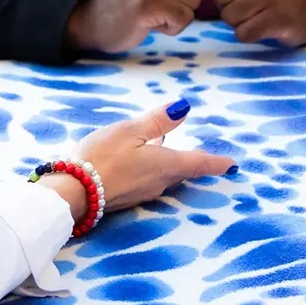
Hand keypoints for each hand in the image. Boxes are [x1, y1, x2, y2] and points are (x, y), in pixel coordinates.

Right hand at [74, 100, 236, 213]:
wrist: (72, 193)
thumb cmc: (102, 157)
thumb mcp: (131, 131)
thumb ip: (158, 121)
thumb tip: (184, 107)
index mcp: (165, 165)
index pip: (199, 163)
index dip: (217, 162)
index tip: (233, 165)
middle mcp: (159, 183)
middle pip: (183, 171)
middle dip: (194, 163)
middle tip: (207, 158)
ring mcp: (142, 192)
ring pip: (164, 175)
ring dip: (170, 163)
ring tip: (169, 149)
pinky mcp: (126, 197)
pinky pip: (148, 180)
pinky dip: (152, 168)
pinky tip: (141, 157)